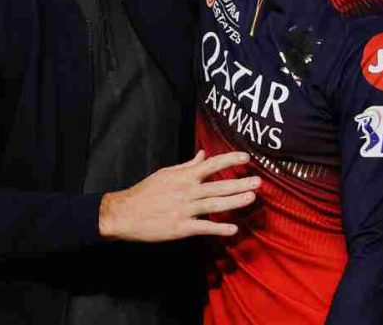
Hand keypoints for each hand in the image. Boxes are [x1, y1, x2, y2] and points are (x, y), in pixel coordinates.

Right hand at [98, 150, 259, 241]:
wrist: (123, 213)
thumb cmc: (145, 193)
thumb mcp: (165, 174)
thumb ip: (187, 165)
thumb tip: (203, 154)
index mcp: (182, 176)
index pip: (210, 165)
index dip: (229, 161)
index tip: (246, 158)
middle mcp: (185, 191)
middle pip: (217, 185)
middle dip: (240, 183)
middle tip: (259, 181)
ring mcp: (184, 210)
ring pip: (214, 204)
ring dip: (234, 201)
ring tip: (251, 198)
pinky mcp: (180, 228)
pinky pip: (203, 227)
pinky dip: (219, 228)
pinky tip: (233, 229)